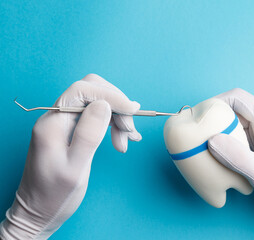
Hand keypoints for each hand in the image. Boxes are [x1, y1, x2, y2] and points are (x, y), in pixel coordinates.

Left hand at [0, 74, 140, 239]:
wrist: (38, 211)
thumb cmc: (54, 195)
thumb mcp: (74, 169)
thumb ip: (88, 134)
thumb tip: (104, 105)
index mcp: (52, 123)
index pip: (82, 90)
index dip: (111, 95)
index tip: (133, 110)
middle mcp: (56, 118)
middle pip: (91, 91)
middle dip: (115, 105)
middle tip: (129, 131)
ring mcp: (63, 123)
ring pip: (96, 103)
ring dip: (116, 117)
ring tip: (127, 140)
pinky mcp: (71, 130)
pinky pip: (95, 116)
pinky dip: (112, 123)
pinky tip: (123, 138)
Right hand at [208, 88, 253, 239]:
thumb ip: (234, 155)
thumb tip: (211, 139)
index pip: (238, 98)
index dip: (216, 102)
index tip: (200, 115)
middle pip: (239, 108)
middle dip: (218, 118)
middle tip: (201, 132)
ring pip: (242, 121)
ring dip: (226, 130)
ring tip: (209, 143)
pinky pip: (248, 133)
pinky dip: (234, 139)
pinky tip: (226, 152)